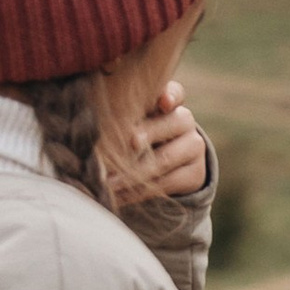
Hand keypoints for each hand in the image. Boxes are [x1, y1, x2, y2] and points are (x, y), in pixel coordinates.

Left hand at [109, 79, 209, 206]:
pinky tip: (120, 196)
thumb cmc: (139, 136)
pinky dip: (140, 191)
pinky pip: (166, 183)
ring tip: (109, 183)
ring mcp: (194, 147)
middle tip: (130, 143)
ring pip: (165, 160)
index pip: (175, 93)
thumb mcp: (133, 122)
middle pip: (172, 124)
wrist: (169, 166)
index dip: (170, 95)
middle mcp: (185, 121)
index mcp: (169, 102)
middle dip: (148, 134)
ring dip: (134, 173)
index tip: (163, 102)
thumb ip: (123, 118)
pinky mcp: (195, 173)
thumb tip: (94, 125)